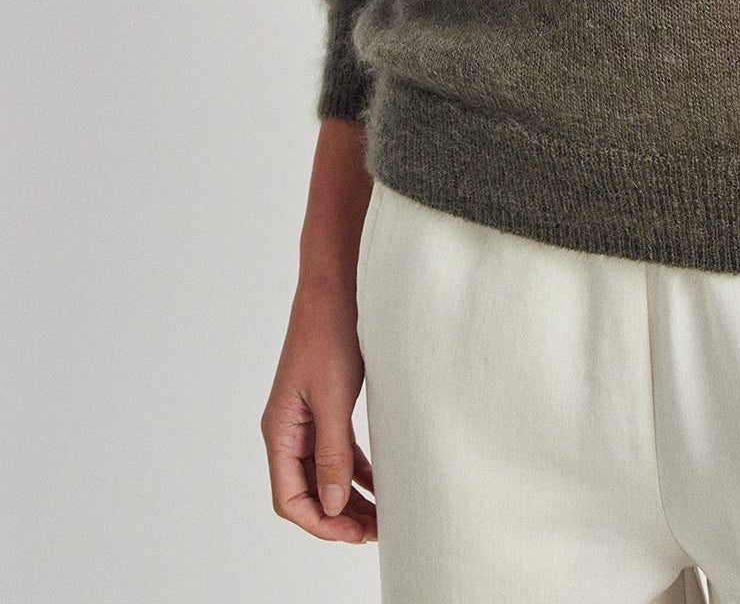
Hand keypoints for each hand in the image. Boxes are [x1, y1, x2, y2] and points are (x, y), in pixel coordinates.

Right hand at [261, 272, 377, 542]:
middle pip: (306, 491)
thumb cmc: (330, 333)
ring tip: (380, 516)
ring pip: (324, 474)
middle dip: (338, 516)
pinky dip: (357, 470)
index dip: (320, 521)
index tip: (354, 533)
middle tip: (374, 532)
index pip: (289, 498)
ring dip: (349, 497)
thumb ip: (332, 453)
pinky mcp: (326, 404)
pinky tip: (379, 482)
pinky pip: (337, 451)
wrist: (337, 285)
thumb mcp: (333, 398)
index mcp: (280, 430)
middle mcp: (289, 429)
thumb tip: (333, 504)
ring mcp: (307, 417)